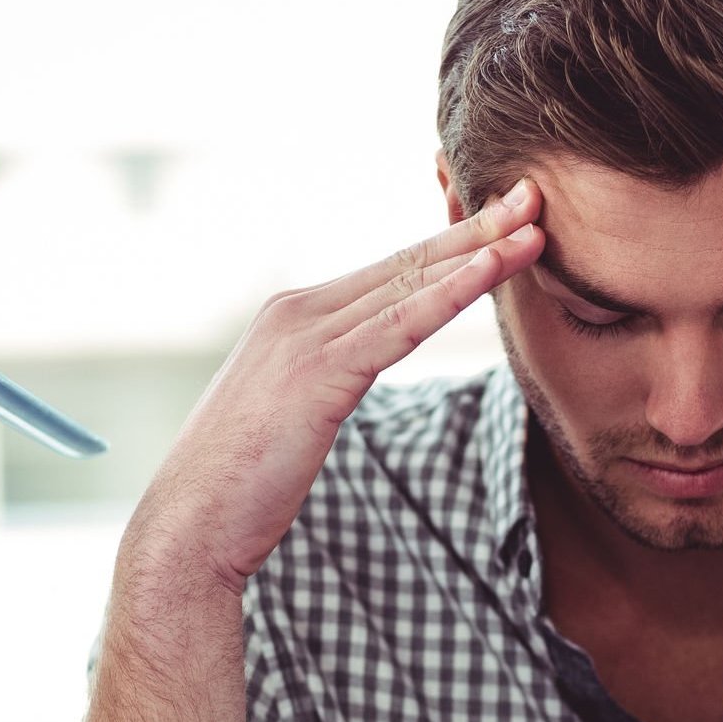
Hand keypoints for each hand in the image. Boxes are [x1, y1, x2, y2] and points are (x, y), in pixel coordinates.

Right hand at [123, 182, 543, 594]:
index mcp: (292, 317)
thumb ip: (324, 379)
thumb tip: (352, 376)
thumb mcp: (289, 414)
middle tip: (532, 197)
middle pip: (404, 264)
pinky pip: (399, 327)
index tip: (500, 221)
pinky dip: (450, 295)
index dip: (448, 244)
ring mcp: (305, 339)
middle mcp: (296, 311)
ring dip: (478, 253)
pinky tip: (490, 273)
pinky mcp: (318, 375)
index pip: (387, 272)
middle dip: (474, 229)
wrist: (190, 524)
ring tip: (532, 227)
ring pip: (409, 285)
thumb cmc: (240, 482)